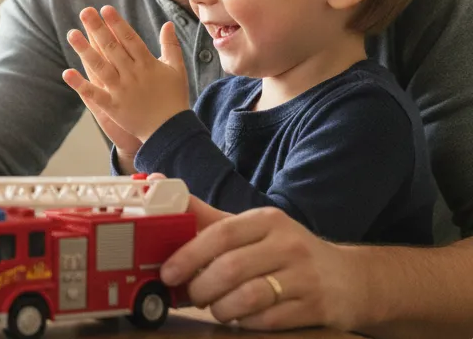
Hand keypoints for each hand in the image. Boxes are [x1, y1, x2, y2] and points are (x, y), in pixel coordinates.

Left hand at [62, 5, 188, 141]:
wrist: (171, 131)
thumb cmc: (174, 97)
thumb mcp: (177, 69)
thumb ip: (171, 45)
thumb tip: (168, 23)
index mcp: (148, 64)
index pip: (130, 39)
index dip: (117, 23)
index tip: (105, 9)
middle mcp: (133, 74)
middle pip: (112, 48)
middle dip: (98, 29)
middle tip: (85, 12)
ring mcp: (121, 90)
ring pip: (100, 66)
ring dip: (85, 50)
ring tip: (71, 34)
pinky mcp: (113, 107)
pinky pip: (94, 94)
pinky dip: (80, 84)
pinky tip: (67, 73)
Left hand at [161, 202, 361, 331]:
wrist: (350, 280)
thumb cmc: (287, 252)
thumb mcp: (254, 229)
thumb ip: (210, 219)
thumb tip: (162, 188)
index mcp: (268, 220)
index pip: (221, 233)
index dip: (188, 255)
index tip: (168, 273)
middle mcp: (289, 244)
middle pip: (231, 268)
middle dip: (201, 287)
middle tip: (192, 295)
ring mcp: (305, 277)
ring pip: (248, 297)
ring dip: (221, 308)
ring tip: (216, 308)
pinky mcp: (316, 307)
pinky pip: (268, 320)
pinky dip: (246, 323)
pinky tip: (241, 319)